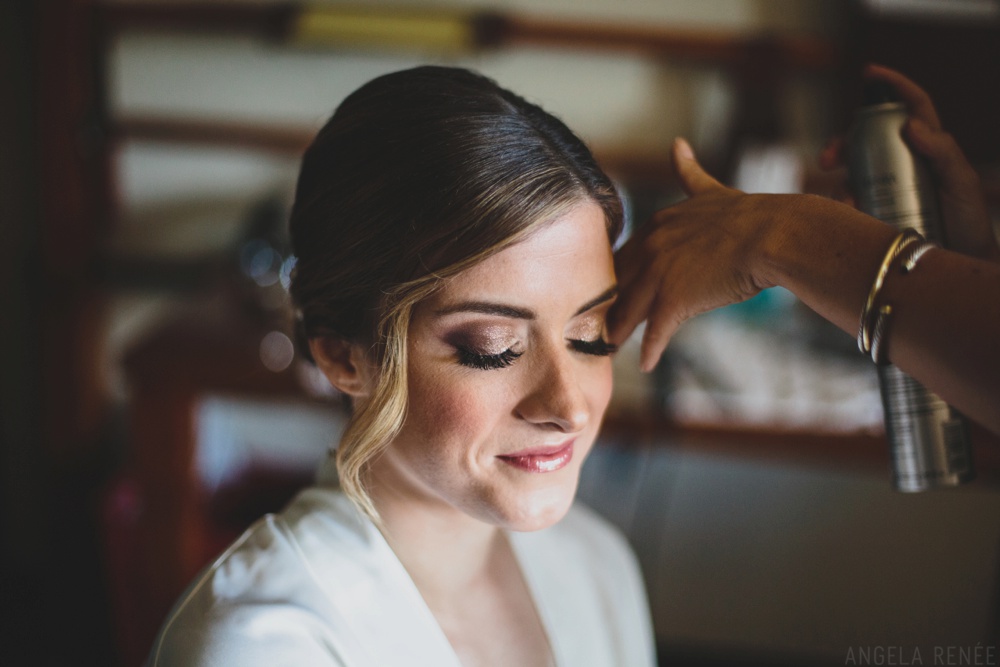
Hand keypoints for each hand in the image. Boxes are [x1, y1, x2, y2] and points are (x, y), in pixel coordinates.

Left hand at [608, 138, 772, 370]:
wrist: (775, 233)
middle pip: (618, 284)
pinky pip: (656, 331)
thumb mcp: (709, 190)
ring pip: (628, 310)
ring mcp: (660, 273)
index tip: (609, 293)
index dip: (617, 278)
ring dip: (618, 331)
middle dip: (606, 305)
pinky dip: (649, 350)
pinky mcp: (675, 298)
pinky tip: (645, 364)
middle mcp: (651, 247)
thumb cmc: (751, 215)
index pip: (624, 256)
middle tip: (595, 324)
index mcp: (657, 225)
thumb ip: (688, 173)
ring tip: (609, 348)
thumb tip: (676, 145)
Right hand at [821, 64, 997, 260]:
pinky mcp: (872, 214)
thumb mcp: (962, 185)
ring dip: (838, 183)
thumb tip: (910, 124)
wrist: (956, 266)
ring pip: (850, 173)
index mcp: (929, 148)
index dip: (891, 85)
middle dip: (840, 144)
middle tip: (828, 159)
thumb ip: (943, 152)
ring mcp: (886, 189)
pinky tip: (845, 215)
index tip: (869, 72)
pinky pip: (847, 204)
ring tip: (845, 202)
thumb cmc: (968, 226)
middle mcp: (903, 164)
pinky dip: (840, 207)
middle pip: (865, 140)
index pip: (910, 106)